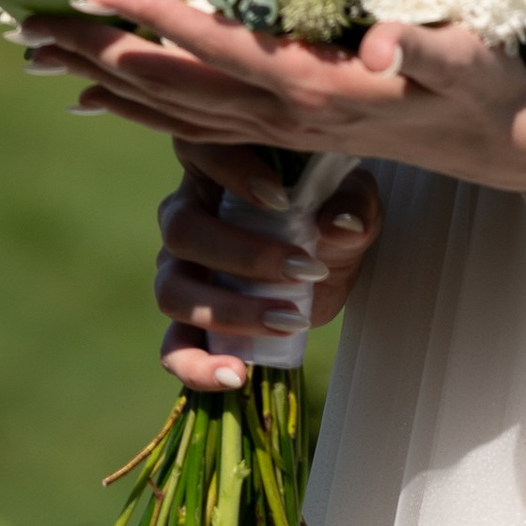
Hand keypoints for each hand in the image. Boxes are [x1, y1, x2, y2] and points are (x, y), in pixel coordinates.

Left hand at [21, 0, 525, 203]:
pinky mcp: (282, 135)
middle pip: (171, 83)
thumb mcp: (467, 58)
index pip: (218, 46)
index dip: (155, 17)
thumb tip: (379, 40)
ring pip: (170, 109)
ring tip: (38, 56)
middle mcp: (284, 116)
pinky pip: (191, 128)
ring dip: (102, 80)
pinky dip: (138, 110)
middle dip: (97, 51)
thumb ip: (420, 45)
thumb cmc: (485, 85)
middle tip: (26, 25)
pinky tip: (98, 98)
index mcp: (316, 86)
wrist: (501, 142)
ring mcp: (278, 132)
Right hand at [152, 164, 382, 392]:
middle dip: (244, 256)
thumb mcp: (354, 201)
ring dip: (229, 311)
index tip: (282, 198)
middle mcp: (187, 212)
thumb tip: (339, 224)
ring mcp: (181, 268)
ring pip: (172, 290)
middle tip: (305, 269)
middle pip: (182, 229)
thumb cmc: (330, 209)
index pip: (200, 150)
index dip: (231, 171)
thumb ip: (352, 206)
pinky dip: (197, 367)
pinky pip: (174, 347)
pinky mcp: (191, 318)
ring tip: (288, 321)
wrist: (328, 256)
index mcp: (216, 165)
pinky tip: (236, 376)